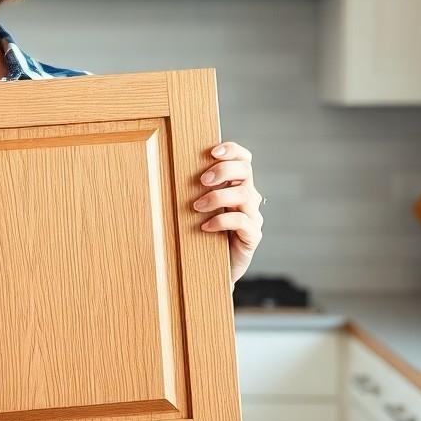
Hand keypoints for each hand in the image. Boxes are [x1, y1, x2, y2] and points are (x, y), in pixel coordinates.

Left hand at [191, 141, 263, 284]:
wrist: (209, 270)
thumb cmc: (200, 234)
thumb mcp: (196, 207)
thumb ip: (193, 190)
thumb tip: (168, 170)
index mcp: (236, 184)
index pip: (242, 158)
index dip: (232, 150)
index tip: (213, 151)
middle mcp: (248, 197)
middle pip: (245, 170)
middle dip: (223, 170)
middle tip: (202, 180)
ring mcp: (252, 216)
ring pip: (245, 194)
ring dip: (218, 197)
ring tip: (197, 206)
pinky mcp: (252, 236)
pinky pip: (242, 221)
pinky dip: (222, 221)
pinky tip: (205, 226)